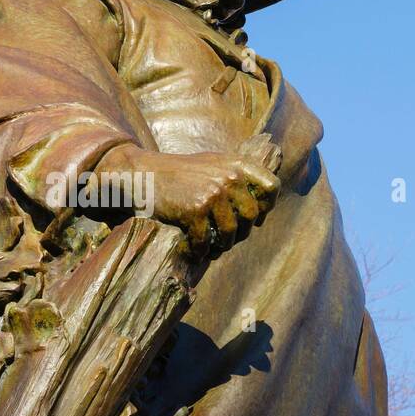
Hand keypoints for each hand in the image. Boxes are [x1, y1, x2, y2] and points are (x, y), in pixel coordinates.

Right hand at [97, 137, 280, 257]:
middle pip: (251, 216)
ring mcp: (212, 193)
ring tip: (209, 248)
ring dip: (220, 245)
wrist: (143, 173)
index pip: (271, 188)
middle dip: (240, 232)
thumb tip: (262, 210)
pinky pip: (205, 241)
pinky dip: (198, 251)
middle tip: (225, 239)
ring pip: (230, 233)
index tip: (253, 218)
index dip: (265, 208)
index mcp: (237, 164)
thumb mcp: (213, 164)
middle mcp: (229, 177)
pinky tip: (191, 250)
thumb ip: (238, 178)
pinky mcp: (195, 210)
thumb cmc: (179, 173)